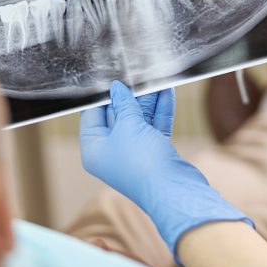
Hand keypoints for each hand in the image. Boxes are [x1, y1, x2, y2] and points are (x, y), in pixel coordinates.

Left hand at [80, 81, 251, 255]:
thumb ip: (124, 104)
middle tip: (136, 75)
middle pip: (117, 116)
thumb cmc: (142, 165)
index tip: (112, 78)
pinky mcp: (155, 152)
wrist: (173, 190)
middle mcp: (112, 152)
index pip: (92, 116)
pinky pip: (155, 126)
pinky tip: (167, 92)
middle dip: (129, 96)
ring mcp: (135, 152)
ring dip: (148, 100)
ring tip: (156, 79)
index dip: (102, 96)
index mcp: (94, 149)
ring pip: (139, 120)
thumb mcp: (128, 127)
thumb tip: (118, 88)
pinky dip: (160, 110)